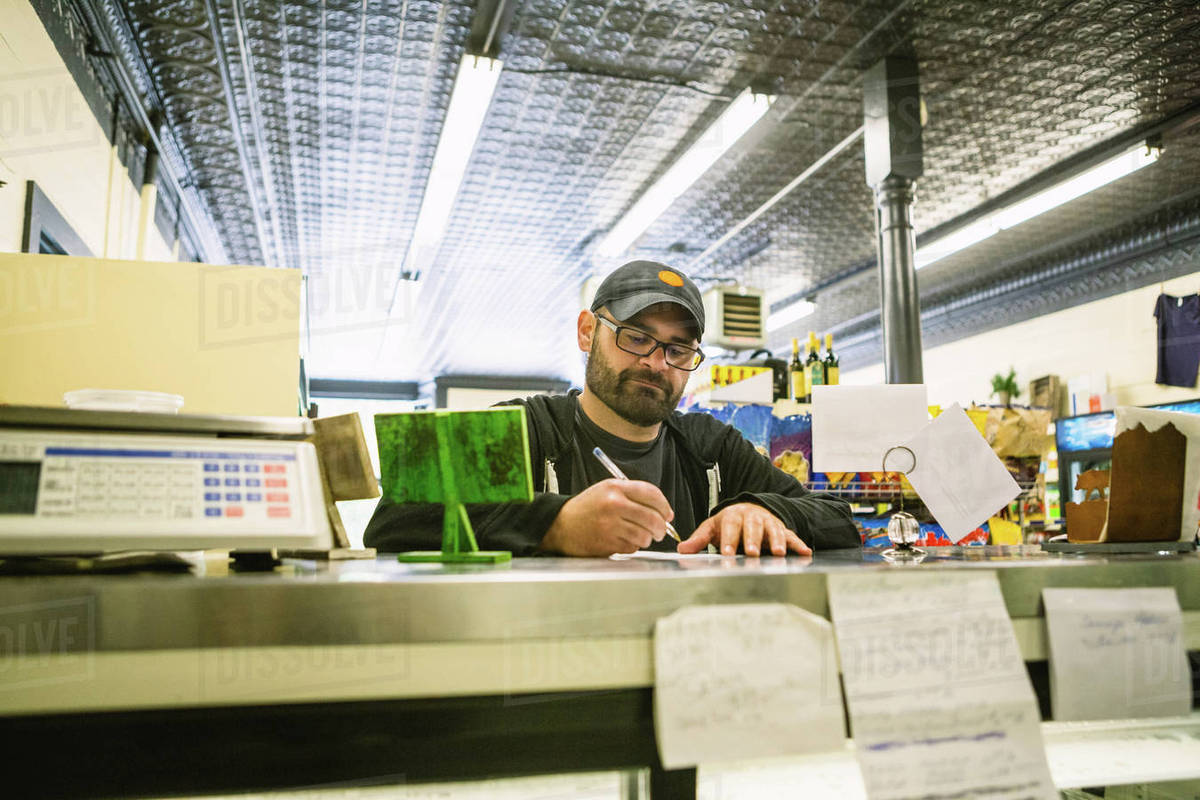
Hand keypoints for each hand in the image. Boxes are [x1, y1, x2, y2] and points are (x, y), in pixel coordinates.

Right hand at [541, 479, 673, 555]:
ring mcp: (610, 525)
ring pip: (645, 535)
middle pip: (653, 517)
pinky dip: (633, 546)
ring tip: (640, 536)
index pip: (652, 494)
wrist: (561, 525)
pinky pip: (633, 547)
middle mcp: (614, 504)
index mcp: (615, 487)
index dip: (665, 506)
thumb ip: (633, 496)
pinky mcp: (607, 543)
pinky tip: (624, 541)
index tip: (668, 514)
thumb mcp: (607, 490)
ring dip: (647, 539)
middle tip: (661, 531)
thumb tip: (663, 510)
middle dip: (661, 527)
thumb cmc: (587, 508)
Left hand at [677, 502, 810, 556]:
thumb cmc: (729, 522)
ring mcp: (768, 522)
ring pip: (773, 530)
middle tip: (752, 553)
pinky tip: (806, 552)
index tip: (726, 553)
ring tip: (779, 554)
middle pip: (753, 527)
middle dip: (753, 540)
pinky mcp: (781, 529)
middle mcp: (752, 517)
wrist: (749, 509)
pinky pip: (791, 536)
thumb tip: (682, 550)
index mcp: (733, 515)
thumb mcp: (712, 528)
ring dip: (777, 541)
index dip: (728, 540)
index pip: (730, 527)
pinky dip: (798, 544)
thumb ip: (699, 540)